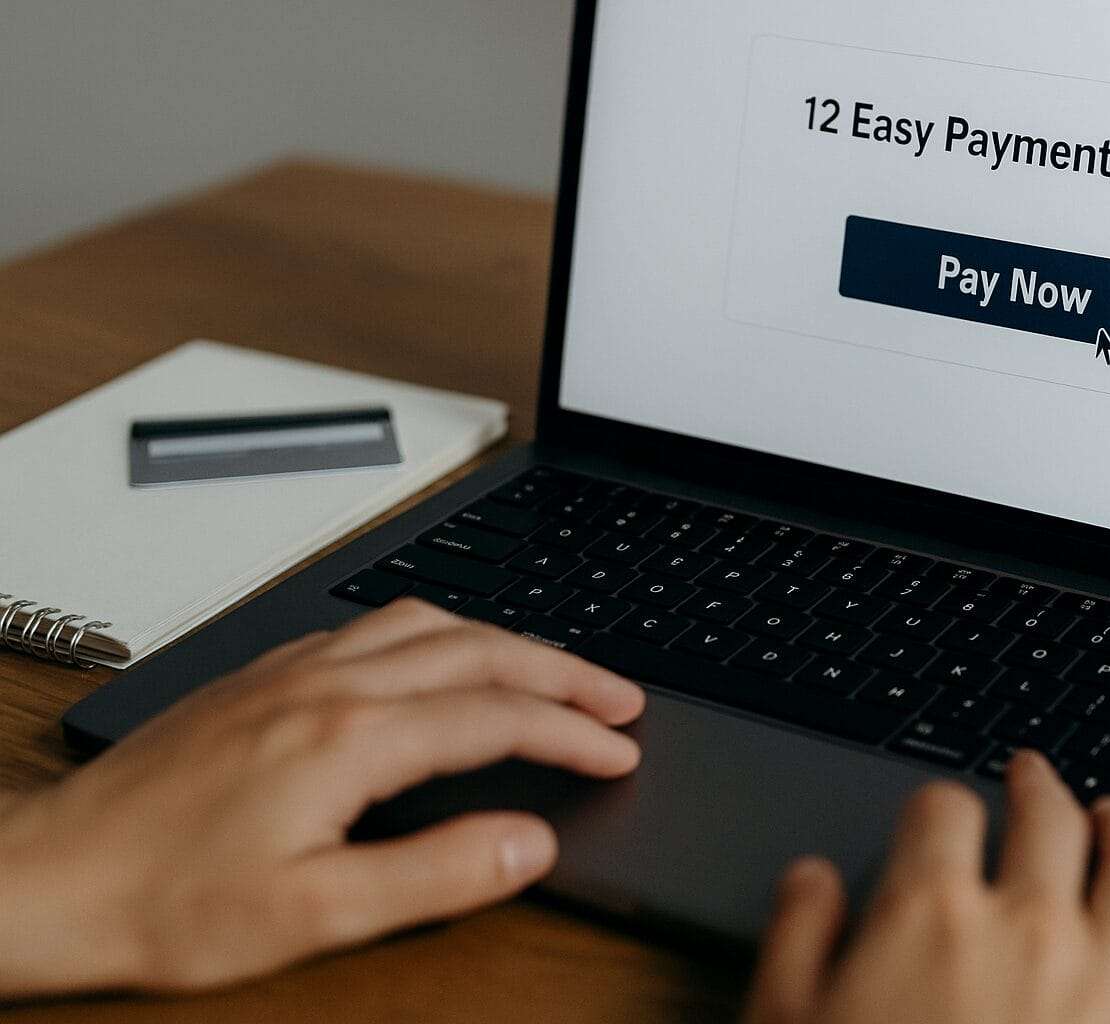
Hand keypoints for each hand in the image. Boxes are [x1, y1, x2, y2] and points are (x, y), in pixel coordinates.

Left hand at [0, 599, 644, 997]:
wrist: (49, 875)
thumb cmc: (167, 901)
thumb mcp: (317, 913)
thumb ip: (437, 874)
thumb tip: (529, 843)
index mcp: (351, 738)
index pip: (498, 716)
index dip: (574, 732)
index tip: (622, 749)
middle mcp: (329, 684)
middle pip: (479, 650)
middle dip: (564, 670)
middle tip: (621, 696)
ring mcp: (294, 669)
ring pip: (430, 622)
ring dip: (506, 640)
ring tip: (553, 669)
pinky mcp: (265, 674)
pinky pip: (377, 625)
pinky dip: (442, 632)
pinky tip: (442, 655)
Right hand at [744, 752, 1109, 1023]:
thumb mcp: (785, 1023)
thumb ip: (797, 939)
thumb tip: (811, 879)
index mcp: (932, 914)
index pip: (941, 810)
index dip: (937, 804)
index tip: (939, 815)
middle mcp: (1029, 925)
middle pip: (1046, 814)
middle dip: (1036, 785)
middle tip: (1032, 776)